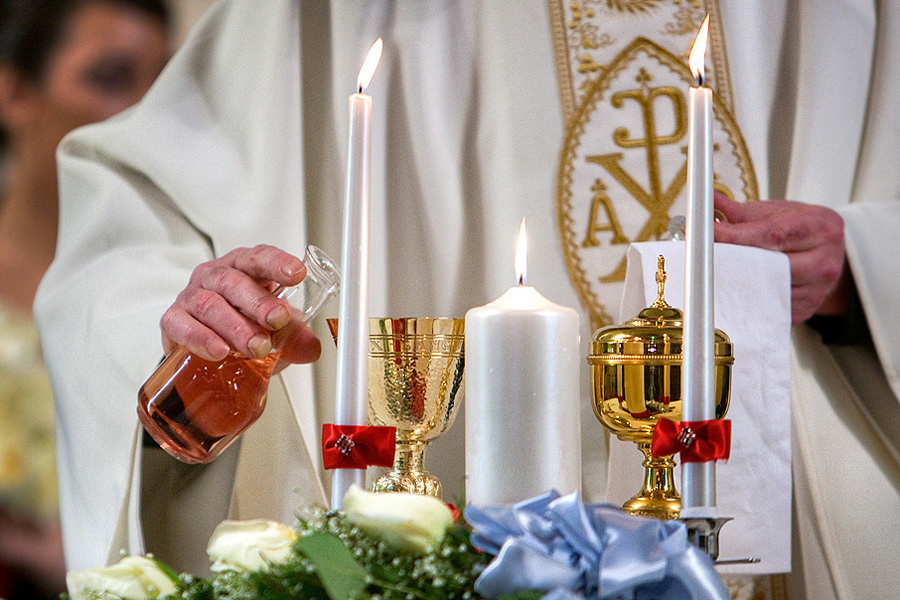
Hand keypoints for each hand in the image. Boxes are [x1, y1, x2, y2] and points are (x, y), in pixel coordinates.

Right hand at [159, 245, 320, 365]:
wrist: (207, 348)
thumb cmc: (242, 327)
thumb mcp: (275, 332)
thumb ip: (294, 338)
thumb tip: (311, 348)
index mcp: (244, 269)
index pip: (259, 257)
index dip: (277, 263)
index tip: (296, 273)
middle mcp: (216, 276)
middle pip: (234, 281)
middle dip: (259, 302)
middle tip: (278, 319)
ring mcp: (191, 296)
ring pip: (209, 304)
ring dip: (235, 326)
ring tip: (255, 347)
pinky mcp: (173, 320)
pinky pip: (181, 325)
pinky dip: (201, 338)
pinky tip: (219, 350)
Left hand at [713, 193, 850, 322]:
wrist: (832, 255)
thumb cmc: (804, 231)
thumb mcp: (780, 213)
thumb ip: (741, 211)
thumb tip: (709, 200)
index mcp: (819, 228)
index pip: (770, 234)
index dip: (734, 236)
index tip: (707, 234)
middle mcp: (823, 261)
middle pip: (766, 264)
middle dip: (731, 260)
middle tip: (704, 256)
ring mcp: (816, 289)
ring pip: (764, 289)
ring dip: (735, 281)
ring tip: (716, 271)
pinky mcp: (804, 310)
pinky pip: (768, 307)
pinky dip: (748, 298)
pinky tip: (734, 288)